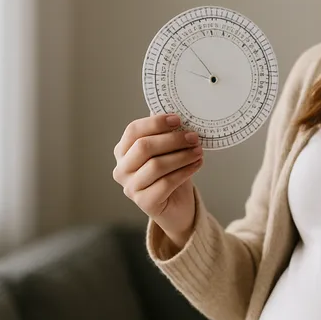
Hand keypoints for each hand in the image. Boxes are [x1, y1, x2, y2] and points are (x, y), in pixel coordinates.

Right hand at [112, 114, 203, 247]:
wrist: (178, 208)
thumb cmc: (171, 176)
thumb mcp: (168, 152)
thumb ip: (165, 134)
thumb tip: (173, 110)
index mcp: (123, 152)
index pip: (133, 131)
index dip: (155, 123)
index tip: (178, 119)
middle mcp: (122, 170)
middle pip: (144, 147)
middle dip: (172, 140)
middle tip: (193, 137)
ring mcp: (131, 188)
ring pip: (156, 165)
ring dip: (182, 155)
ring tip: (198, 151)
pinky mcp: (145, 203)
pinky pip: (166, 183)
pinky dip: (185, 171)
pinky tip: (197, 164)